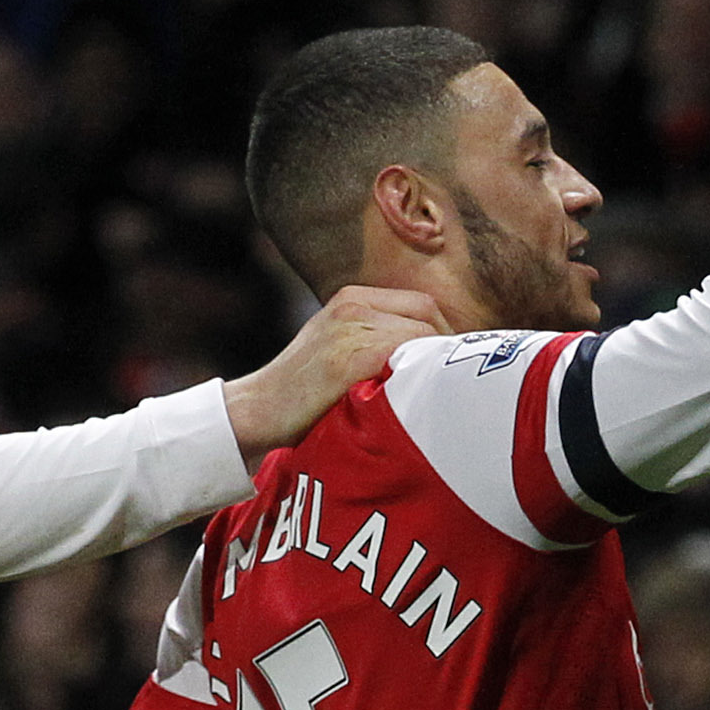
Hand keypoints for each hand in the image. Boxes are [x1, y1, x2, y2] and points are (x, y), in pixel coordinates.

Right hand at [223, 284, 443, 464]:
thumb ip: (374, 338)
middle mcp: (352, 304)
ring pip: (422, 338)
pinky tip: (420, 401)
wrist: (255, 412)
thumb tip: (432, 356)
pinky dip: (419, 377)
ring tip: (442, 396)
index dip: (445, 334)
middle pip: (428, 315)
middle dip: (447, 349)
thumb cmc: (300, 393)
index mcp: (350, 297)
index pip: (422, 304)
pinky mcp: (349, 357)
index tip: (451, 366)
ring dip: (436, 367)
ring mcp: (350, 328)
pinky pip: (406, 355)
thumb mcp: (335, 347)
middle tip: (455, 384)